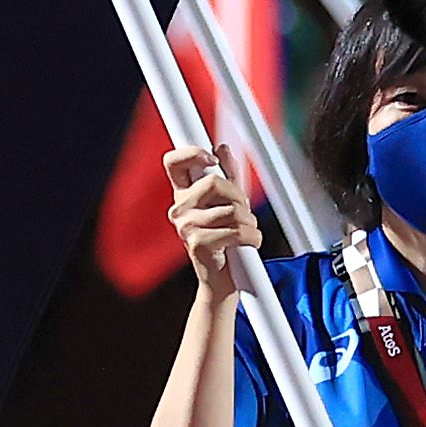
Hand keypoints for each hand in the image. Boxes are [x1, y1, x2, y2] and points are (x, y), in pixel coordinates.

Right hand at [163, 144, 261, 296]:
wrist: (223, 279)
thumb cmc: (226, 239)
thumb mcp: (228, 202)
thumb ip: (226, 174)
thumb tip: (222, 147)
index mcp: (183, 194)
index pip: (173, 162)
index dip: (190, 153)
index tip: (211, 158)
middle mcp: (178, 208)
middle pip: (214, 182)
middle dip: (238, 197)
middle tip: (243, 212)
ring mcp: (185, 226)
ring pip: (231, 209)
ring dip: (249, 222)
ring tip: (247, 231)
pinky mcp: (197, 244)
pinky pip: (236, 231)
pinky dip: (252, 237)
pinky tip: (250, 243)